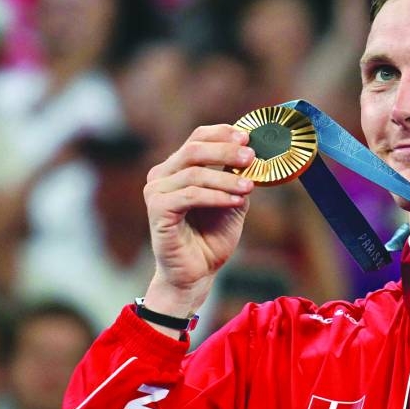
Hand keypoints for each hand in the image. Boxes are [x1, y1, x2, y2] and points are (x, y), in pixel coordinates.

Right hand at [142, 125, 254, 323]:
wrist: (196, 274)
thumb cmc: (210, 238)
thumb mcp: (231, 200)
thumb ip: (236, 177)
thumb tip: (253, 154)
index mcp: (176, 168)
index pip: (197, 138)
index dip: (222, 133)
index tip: (248, 137)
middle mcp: (161, 175)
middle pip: (194, 149)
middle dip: (226, 151)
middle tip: (251, 156)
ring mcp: (156, 192)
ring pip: (195, 173)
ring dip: (226, 178)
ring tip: (250, 187)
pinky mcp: (157, 210)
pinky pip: (190, 195)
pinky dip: (216, 196)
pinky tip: (236, 200)